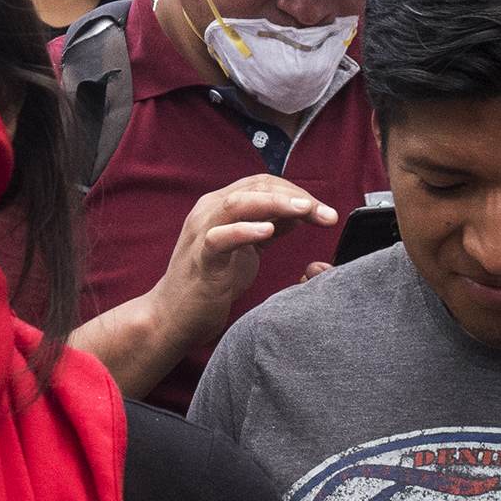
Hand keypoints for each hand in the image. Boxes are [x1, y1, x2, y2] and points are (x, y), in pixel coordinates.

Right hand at [148, 175, 336, 347]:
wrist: (174, 316)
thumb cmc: (210, 281)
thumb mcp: (246, 249)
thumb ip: (268, 227)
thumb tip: (300, 212)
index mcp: (220, 205)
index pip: (263, 184)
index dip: (298, 192)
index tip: (326, 212)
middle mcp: (208, 211)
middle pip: (255, 187)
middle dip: (296, 197)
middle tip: (327, 214)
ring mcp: (201, 233)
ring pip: (237, 203)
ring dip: (275, 204)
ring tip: (304, 210)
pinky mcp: (200, 260)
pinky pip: (219, 238)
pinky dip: (243, 231)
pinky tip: (267, 231)